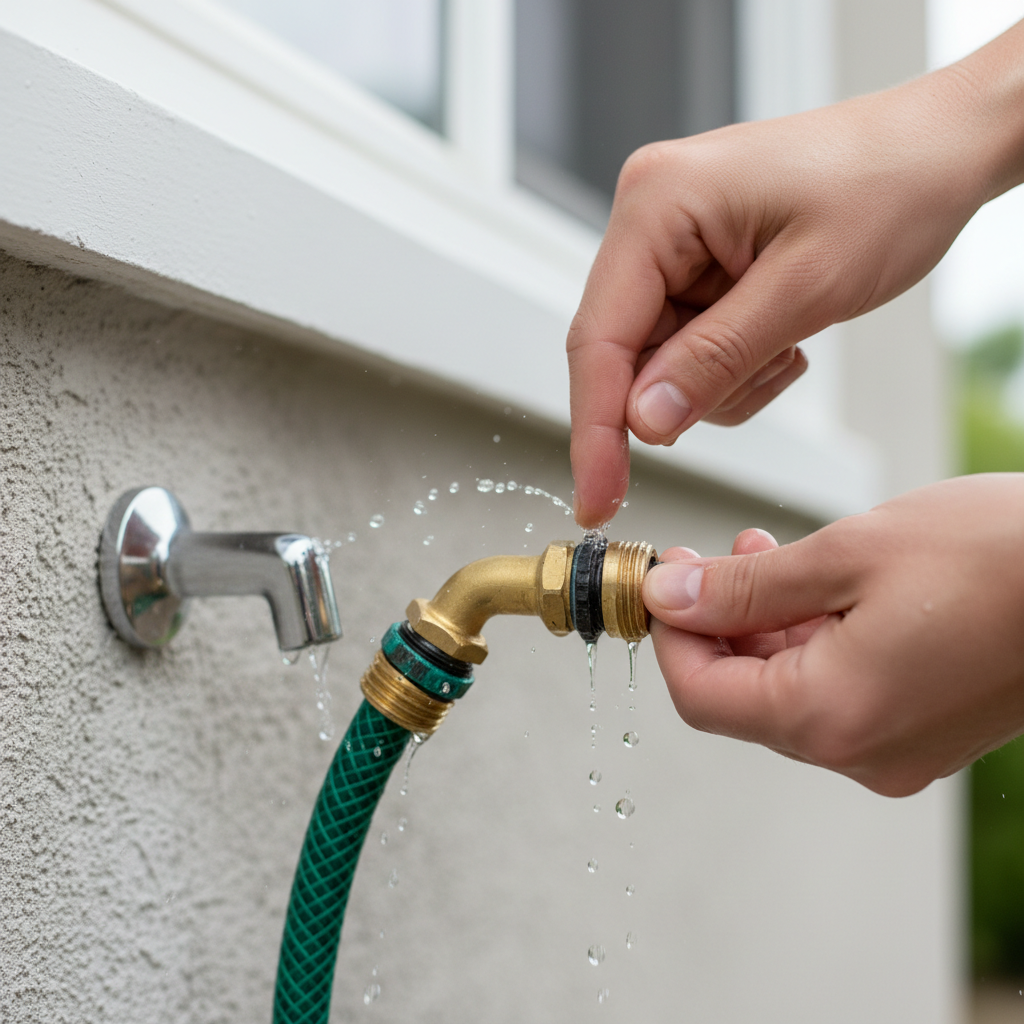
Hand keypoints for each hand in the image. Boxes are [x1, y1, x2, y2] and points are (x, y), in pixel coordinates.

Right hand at [568, 20, 1023, 527]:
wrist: (940, 150)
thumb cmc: (890, 185)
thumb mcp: (807, 286)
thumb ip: (716, 358)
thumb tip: (643, 422)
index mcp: (658, 203)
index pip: (599, 339)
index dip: (595, 431)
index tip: (596, 499)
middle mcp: (651, 220)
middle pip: (626, 356)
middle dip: (689, 392)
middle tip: (762, 375)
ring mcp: (672, 247)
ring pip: (662, 366)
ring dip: (725, 381)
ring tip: (789, 340)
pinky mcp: (696, 270)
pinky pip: (691, 354)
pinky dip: (737, 368)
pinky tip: (783, 335)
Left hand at [642, 475, 1023, 795]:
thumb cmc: (998, 556)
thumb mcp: (848, 554)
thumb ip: (746, 588)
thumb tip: (670, 597)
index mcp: (833, 718)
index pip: (702, 697)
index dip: (670, 637)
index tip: (663, 580)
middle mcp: (861, 753)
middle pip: (741, 699)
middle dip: (714, 626)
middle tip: (707, 558)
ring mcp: (896, 750)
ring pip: (786, 692)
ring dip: (760, 626)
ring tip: (760, 553)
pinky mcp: (921, 731)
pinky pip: (835, 694)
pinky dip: (808, 642)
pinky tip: (809, 586)